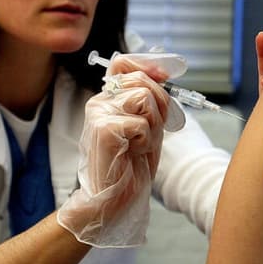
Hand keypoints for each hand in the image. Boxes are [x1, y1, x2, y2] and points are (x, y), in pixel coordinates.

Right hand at [57, 70, 170, 246]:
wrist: (112, 200)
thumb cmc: (130, 165)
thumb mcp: (147, 125)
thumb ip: (151, 99)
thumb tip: (162, 72)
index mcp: (107, 99)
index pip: (123, 64)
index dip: (147, 66)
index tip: (163, 77)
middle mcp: (99, 101)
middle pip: (142, 80)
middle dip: (160, 104)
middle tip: (151, 131)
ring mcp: (99, 113)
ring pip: (144, 98)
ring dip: (152, 125)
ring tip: (138, 144)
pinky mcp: (104, 128)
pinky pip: (142, 122)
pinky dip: (146, 141)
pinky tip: (132, 153)